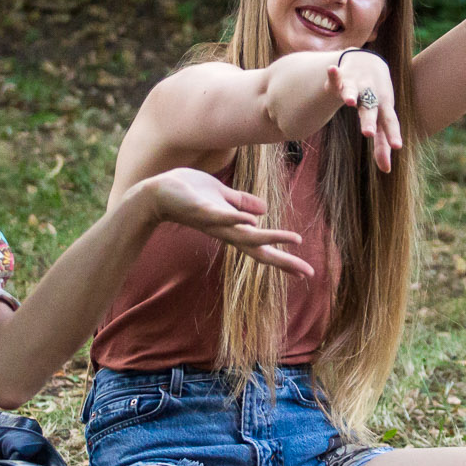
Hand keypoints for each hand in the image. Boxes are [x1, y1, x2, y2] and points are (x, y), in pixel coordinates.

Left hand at [140, 168, 312, 275]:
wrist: (158, 192)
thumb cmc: (188, 194)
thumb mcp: (222, 197)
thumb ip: (242, 204)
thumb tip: (265, 212)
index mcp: (233, 229)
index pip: (263, 248)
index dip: (283, 259)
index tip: (305, 273)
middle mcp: (227, 231)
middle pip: (260, 250)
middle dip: (284, 261)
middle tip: (307, 272)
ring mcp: (215, 223)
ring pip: (246, 236)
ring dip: (270, 238)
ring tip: (293, 239)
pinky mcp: (202, 211)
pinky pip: (222, 217)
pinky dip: (237, 220)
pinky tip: (253, 221)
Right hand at [327, 50, 403, 172]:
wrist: (371, 62)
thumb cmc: (378, 98)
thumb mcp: (382, 118)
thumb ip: (383, 144)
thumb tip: (387, 171)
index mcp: (383, 107)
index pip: (389, 122)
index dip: (392, 134)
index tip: (397, 146)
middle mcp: (372, 95)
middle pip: (370, 110)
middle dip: (368, 120)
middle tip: (367, 134)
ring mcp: (358, 84)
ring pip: (354, 91)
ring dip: (351, 95)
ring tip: (349, 102)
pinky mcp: (343, 76)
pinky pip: (337, 76)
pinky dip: (334, 74)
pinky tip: (331, 69)